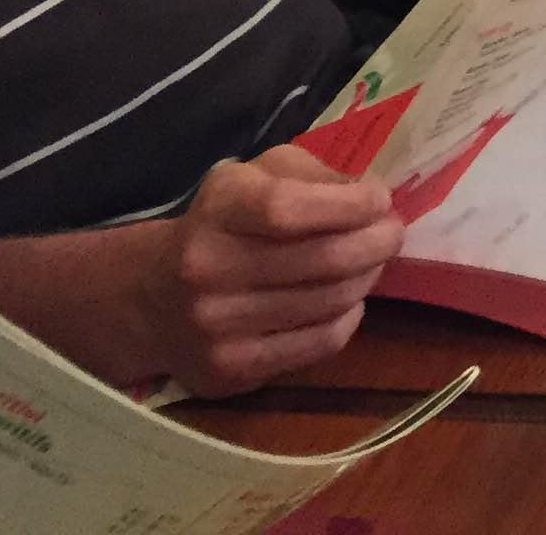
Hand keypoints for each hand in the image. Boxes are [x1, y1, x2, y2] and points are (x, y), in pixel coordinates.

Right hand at [139, 148, 402, 394]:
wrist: (151, 299)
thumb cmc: (224, 223)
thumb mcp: (257, 176)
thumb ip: (314, 177)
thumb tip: (370, 198)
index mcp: (219, 208)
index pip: (290, 208)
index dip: (348, 205)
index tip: (380, 200)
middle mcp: (209, 267)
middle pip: (323, 259)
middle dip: (377, 242)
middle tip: (393, 232)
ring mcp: (217, 325)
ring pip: (330, 301)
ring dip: (368, 277)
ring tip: (372, 263)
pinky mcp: (231, 368)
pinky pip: (320, 343)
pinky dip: (349, 317)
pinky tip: (347, 300)